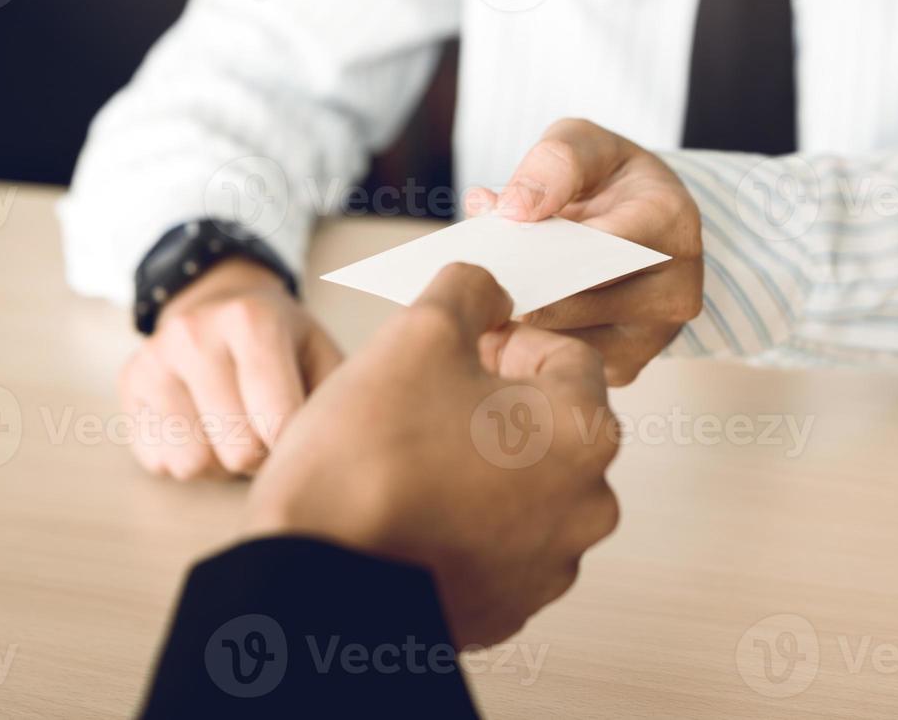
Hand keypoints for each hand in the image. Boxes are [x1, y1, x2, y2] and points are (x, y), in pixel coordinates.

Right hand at [118, 258, 343, 479]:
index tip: (302, 437)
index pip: (278, 422)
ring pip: (192, 463)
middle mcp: (194, 334)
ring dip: (221, 465)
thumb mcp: (320, 354)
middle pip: (237, 449)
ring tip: (236, 435)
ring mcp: (154, 358)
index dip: (296, 446)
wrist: (218, 302)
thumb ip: (337, 399)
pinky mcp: (129, 383)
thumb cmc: (284, 342)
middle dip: (261, 458)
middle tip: (269, 437)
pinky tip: (203, 431)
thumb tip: (334, 455)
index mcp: (252, 320)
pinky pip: (158, 461)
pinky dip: (186, 460)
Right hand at [245, 263, 621, 647]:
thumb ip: (469, 292)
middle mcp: (587, 505)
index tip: (462, 351)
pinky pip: (500, 542)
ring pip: (528, 485)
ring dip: (485, 464)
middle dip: (500, 404)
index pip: (569, 356)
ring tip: (415, 460)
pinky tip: (414, 511)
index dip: (511, 340)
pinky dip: (469, 521)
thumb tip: (491, 291)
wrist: (310, 582)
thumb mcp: (416, 336)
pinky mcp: (511, 606)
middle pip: (553, 425)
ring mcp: (551, 565)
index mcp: (582, 434)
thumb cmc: (367, 458)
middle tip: (432, 401)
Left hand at [467, 118, 703, 384]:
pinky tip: (502, 324)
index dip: (540, 251)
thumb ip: (553, 163)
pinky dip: (527, 349)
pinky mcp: (629, 366)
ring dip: (517, 326)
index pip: (599, 247)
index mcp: (672, 224)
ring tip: (480, 301)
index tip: (493, 251)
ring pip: (568, 341)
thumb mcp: (583, 143)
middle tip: (469, 284)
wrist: (644, 221)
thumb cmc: (609, 178)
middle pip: (579, 302)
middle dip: (520, 290)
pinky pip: (566, 364)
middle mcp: (676, 288)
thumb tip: (513, 211)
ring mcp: (655, 335)